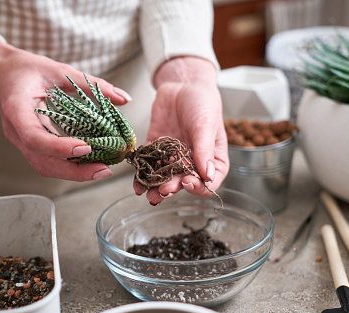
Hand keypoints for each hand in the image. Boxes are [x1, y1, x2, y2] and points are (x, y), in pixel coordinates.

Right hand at [0, 40, 131, 180]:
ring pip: (44, 166)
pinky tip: (89, 164)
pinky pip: (47, 161)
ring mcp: (21, 141)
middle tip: (104, 170)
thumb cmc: (25, 69)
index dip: (58, 147)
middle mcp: (16, 130)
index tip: (85, 147)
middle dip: (74, 171)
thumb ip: (91, 84)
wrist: (0, 73)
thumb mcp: (58, 69)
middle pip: (41, 160)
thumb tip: (124, 98)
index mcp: (16, 108)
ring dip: (73, 173)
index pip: (33, 136)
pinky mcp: (29, 145)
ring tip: (101, 170)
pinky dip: (69, 166)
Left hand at [134, 57, 228, 204]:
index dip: (198, 188)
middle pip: (183, 183)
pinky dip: (142, 174)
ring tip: (147, 192)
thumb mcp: (206, 125)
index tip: (188, 182)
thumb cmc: (203, 103)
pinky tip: (136, 180)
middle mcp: (192, 163)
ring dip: (155, 187)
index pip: (208, 183)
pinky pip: (149, 165)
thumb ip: (205, 150)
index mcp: (212, 161)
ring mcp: (173, 157)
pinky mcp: (156, 148)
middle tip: (162, 190)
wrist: (183, 84)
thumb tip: (208, 176)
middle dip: (172, 188)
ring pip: (164, 178)